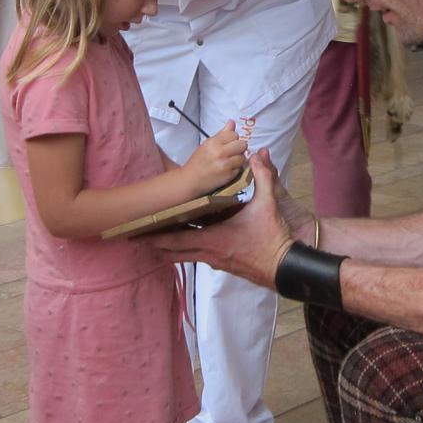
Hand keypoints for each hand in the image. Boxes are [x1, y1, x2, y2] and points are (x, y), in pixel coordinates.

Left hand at [144, 149, 294, 287]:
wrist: (286, 267)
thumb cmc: (273, 238)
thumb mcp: (269, 205)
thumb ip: (264, 177)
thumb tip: (258, 154)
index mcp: (214, 238)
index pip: (177, 239)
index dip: (155, 237)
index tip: (137, 234)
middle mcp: (210, 252)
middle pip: (174, 251)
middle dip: (155, 245)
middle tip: (135, 240)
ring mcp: (216, 261)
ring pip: (184, 256)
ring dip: (168, 249)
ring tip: (152, 244)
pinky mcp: (223, 264)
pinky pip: (197, 256)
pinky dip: (184, 251)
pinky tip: (183, 246)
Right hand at [181, 120, 247, 195]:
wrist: (191, 179)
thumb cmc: (198, 162)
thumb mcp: (208, 144)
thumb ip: (222, 133)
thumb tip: (232, 122)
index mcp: (214, 142)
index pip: (234, 134)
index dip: (233, 138)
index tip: (229, 143)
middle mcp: (220, 152)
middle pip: (242, 144)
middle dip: (239, 148)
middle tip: (231, 151)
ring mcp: (225, 164)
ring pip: (243, 157)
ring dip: (238, 158)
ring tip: (229, 161)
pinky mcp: (229, 175)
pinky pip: (240, 168)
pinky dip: (236, 168)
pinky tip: (227, 168)